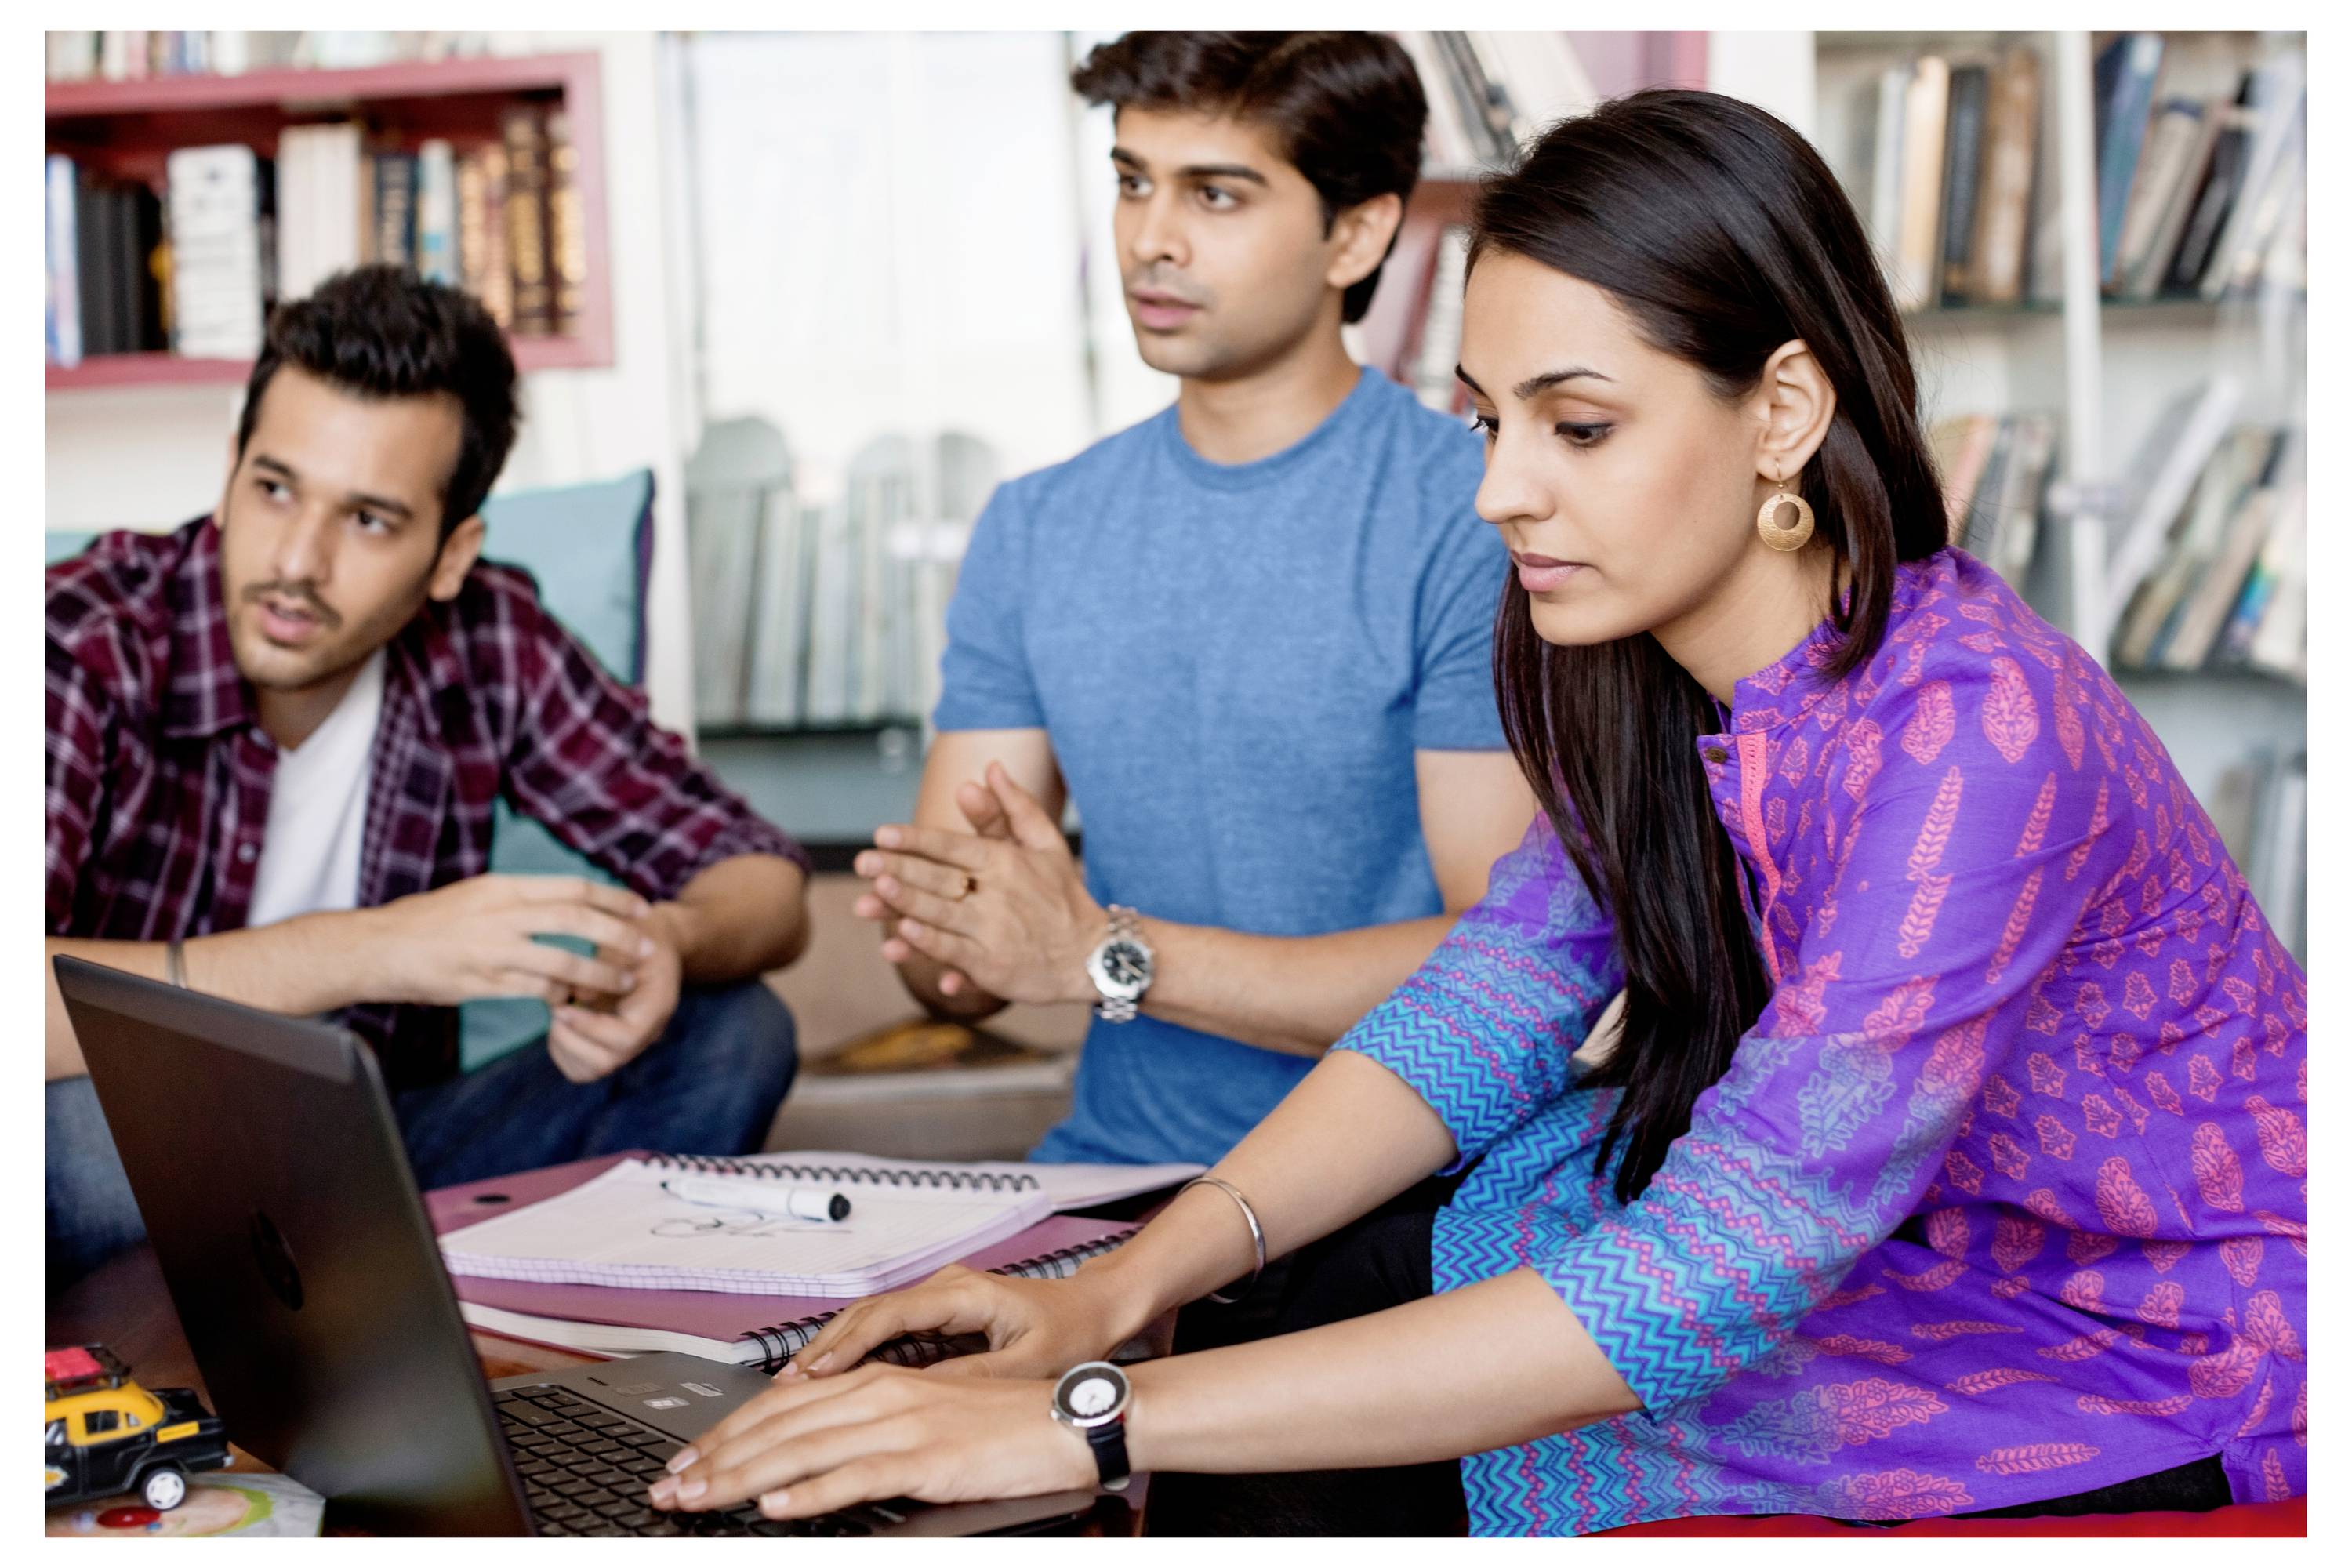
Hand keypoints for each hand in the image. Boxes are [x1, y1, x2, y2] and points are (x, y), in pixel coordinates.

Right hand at [363, 875, 653, 1009]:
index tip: (641, 908)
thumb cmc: (427, 922)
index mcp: (503, 888)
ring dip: (599, 973)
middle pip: (577, 920)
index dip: (613, 898)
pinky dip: (560, 995)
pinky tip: (574, 1001)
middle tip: (646, 947)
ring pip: (563, 960)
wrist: (377, 948)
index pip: (572, 888)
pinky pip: (535, 990)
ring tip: (623, 981)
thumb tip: (557, 902)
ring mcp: (492, 949)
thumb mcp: (476, 895)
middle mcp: (502, 914)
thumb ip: (516, 900)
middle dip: (619, 934)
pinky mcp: (482, 982)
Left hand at [543, 904, 686, 1083]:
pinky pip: (581, 1067)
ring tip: (556, 1015)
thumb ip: (607, 961)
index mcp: (657, 1005)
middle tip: (555, 1010)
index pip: (626, 1037)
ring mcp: (628, 1043)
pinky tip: (559, 1021)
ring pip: (591, 1070)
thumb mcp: (626, 933)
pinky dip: (563, 1050)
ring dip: (565, 1047)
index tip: (563, 1006)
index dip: (589, 1027)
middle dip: (571, 1040)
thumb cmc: (638, 931)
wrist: (653, 940)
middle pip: (607, 1062)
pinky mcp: (610, 1044)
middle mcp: (646, 1032)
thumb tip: (580, 997)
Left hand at [646, 1364, 1094, 1519]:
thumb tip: (808, 1458)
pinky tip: (776, 1509)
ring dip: (741, 1479)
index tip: (684, 1463)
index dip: (725, 1436)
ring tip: (699, 1499)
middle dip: (714, 1460)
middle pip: (778, 1428)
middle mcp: (879, 1395)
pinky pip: (856, 1477)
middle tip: (668, 1489)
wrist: (1063, 1419)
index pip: (780, 1409)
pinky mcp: (925, 1459)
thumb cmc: (998, 1426)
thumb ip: (867, 1430)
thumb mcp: (923, 1416)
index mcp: (876, 1382)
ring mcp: (901, 1425)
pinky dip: (810, 1495)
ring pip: (802, 1451)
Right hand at [784, 1262, 1138, 1382]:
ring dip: (833, 1349)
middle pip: (868, 1313)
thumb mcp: (1030, 1363)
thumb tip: (920, 1395)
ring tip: (793, 1384)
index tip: (815, 1375)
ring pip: (871, 1319)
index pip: (890, 1315)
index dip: (847, 1346)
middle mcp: (945, 1286)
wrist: (1097, 1307)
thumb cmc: (1073, 1332)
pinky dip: (854, 1349)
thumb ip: (975, 1376)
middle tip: (784, 1386)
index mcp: (965, 1293)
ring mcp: (940, 1295)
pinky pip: (886, 1328)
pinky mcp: (941, 1310)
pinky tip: (830, 1377)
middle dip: (824, 1348)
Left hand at [853, 763, 1104, 1006]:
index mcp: (1007, 862)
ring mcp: (995, 931)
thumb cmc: (1064, 896)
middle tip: (862, 862)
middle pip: (941, 878)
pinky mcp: (993, 966)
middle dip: (899, 869)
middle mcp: (999, 894)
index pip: (954, 846)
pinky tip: (905, 934)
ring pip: (942, 914)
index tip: (882, 833)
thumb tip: (990, 767)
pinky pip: (955, 951)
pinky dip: (930, 943)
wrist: (1092, 955)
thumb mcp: (1047, 844)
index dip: (917, 840)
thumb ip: (1015, 805)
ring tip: (876, 891)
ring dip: (907, 903)